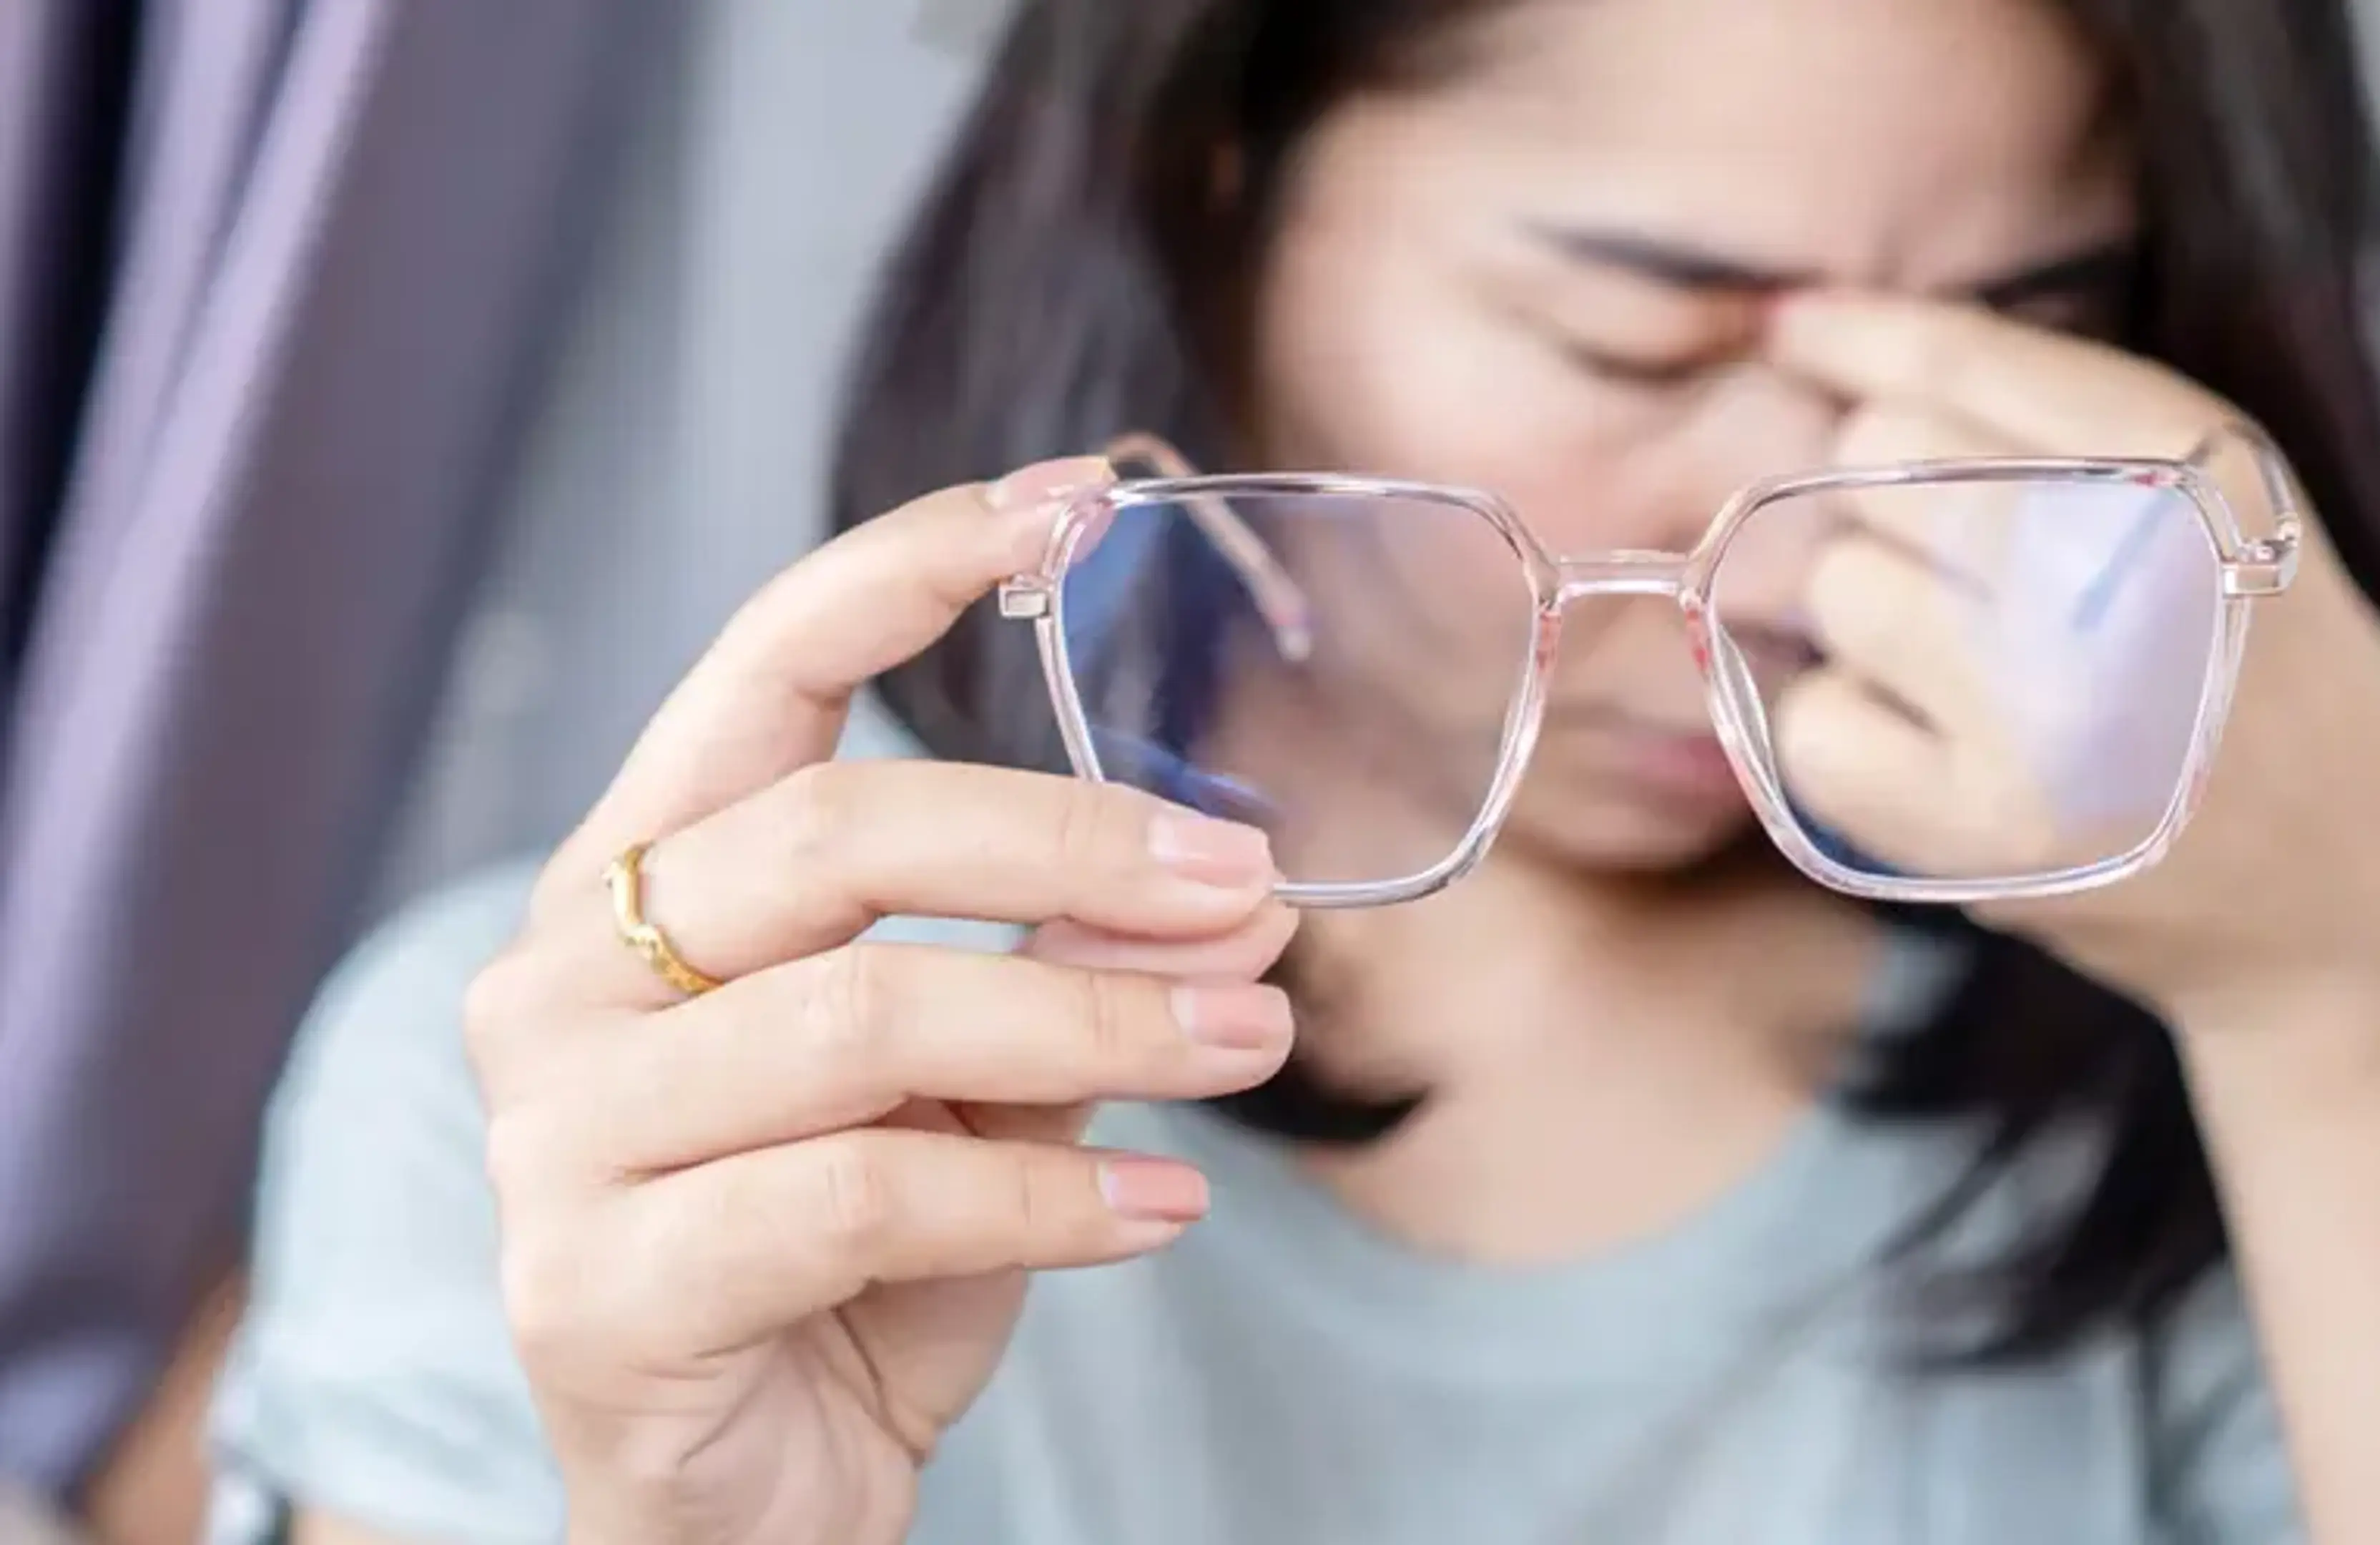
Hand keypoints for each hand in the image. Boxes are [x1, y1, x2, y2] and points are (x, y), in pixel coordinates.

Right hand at [463, 458, 1297, 1544]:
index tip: (1075, 501)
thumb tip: (1235, 885)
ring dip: (1098, 1022)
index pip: (757, 666)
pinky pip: (867, 1195)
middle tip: (1243, 879)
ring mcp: (556, 1136)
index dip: (911, 564)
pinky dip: (1051, 1198)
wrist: (750, 1501)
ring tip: (1247, 1041)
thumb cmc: (854, 1261)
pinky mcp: (593, 1290)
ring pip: (868, 1022)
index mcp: (638, 880)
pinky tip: (1162, 1212)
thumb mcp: (978, 1086)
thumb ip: (1065, 966)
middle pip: (835, 839)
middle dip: (1070, 845)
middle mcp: (563, 979)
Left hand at [1756, 293, 2379, 1021]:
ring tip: (1974, 677)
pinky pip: (1817, 727)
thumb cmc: (2252, 673)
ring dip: (1875, 624)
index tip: (1793, 328)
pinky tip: (1943, 754)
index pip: (1970, 367)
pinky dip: (1855, 737)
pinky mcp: (1984, 836)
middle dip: (1898, 506)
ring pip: (1838, 588)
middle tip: (1977, 582)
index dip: (1861, 337)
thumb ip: (2040, 409)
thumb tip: (1806, 331)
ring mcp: (2048, 719)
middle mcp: (2128, 585)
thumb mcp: (2217, 498)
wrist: (2342, 900)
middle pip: (1881, 462)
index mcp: (2206, 478)